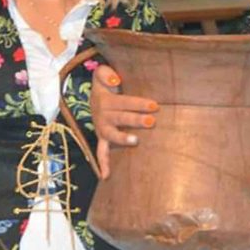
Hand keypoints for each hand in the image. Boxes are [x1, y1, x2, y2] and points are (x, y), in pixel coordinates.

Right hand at [90, 64, 158, 178]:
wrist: (94, 97)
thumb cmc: (106, 85)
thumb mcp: (101, 74)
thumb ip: (105, 73)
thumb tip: (116, 80)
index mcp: (106, 101)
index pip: (125, 102)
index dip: (139, 103)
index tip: (155, 105)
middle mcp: (104, 116)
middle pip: (121, 118)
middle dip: (136, 119)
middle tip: (152, 121)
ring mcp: (103, 129)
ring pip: (112, 134)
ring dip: (123, 138)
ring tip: (136, 140)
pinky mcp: (103, 138)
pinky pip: (101, 151)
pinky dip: (103, 163)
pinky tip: (106, 176)